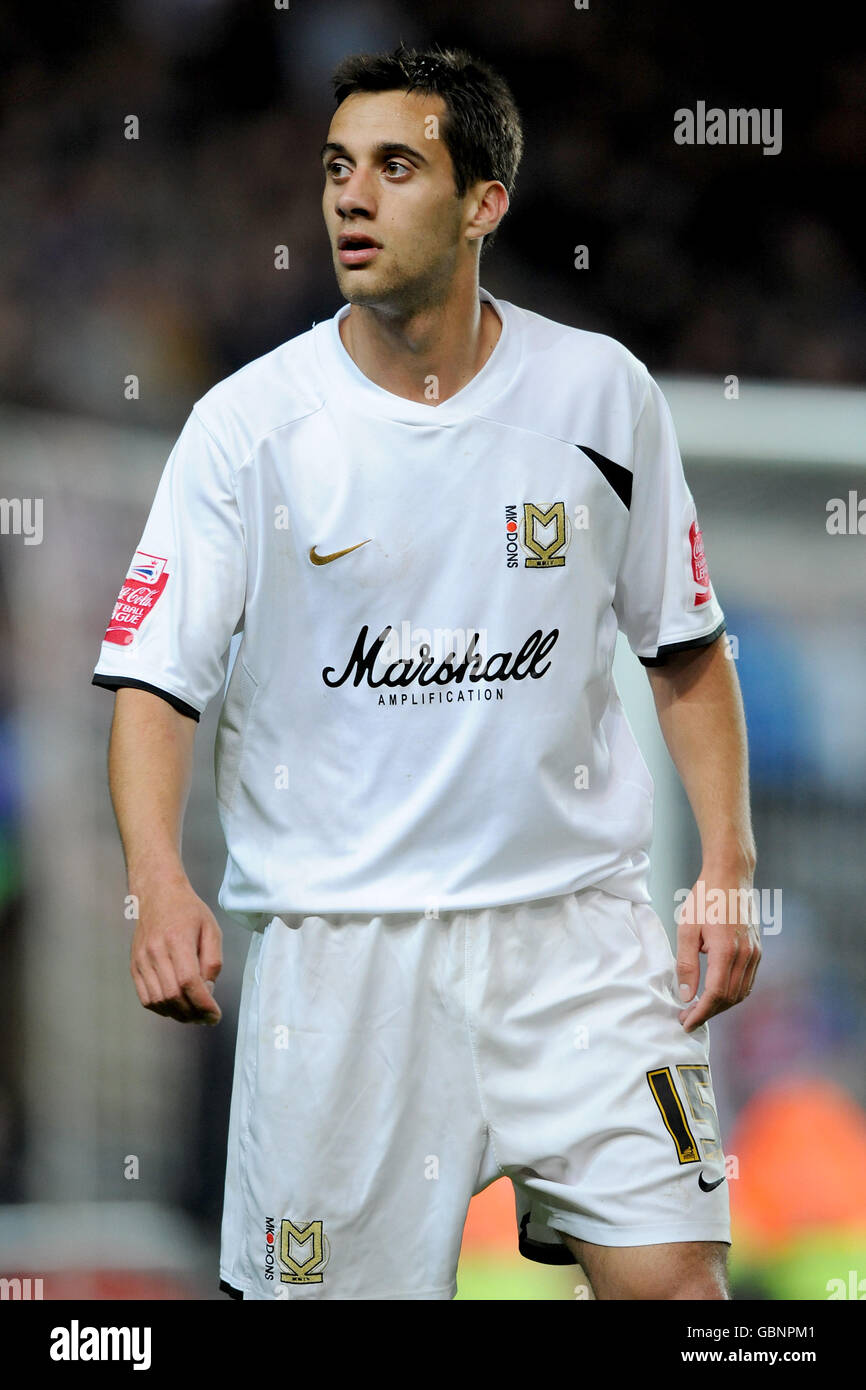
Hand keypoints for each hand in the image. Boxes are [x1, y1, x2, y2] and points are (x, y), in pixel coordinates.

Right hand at [130, 877, 222, 1024]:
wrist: (157, 894)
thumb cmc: (188, 911)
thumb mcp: (211, 929)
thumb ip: (212, 961)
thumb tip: (207, 990)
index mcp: (177, 939)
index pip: (188, 981)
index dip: (203, 1004)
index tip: (215, 1015)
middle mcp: (155, 951)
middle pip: (172, 995)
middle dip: (192, 1013)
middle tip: (207, 1018)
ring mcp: (141, 960)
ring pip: (158, 1000)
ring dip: (178, 1015)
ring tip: (194, 1015)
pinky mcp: (134, 966)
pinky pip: (145, 998)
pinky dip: (162, 1009)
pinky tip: (176, 1007)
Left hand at [675, 869, 760, 1032]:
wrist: (731, 876)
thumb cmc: (705, 899)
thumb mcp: (687, 929)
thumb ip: (686, 964)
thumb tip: (685, 995)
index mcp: (726, 950)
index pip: (715, 995)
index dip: (700, 1013)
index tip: (685, 1023)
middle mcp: (745, 955)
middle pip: (729, 998)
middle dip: (708, 1013)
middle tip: (687, 1018)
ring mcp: (755, 953)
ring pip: (740, 993)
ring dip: (720, 1006)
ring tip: (699, 1008)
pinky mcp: (757, 950)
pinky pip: (747, 981)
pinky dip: (732, 993)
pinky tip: (716, 993)